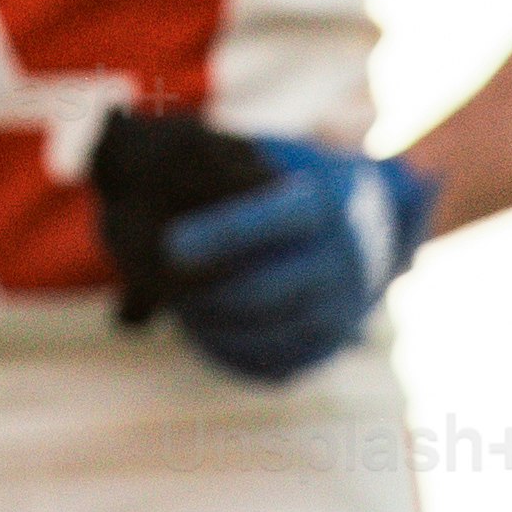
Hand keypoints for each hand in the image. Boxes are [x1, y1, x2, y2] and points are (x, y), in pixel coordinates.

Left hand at [124, 134, 437, 382]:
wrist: (379, 226)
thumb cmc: (297, 186)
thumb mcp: (273, 161)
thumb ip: (218, 169)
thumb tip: (131, 149)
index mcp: (322, 206)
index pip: (271, 219)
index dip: (220, 234)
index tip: (169, 244)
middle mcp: (339, 261)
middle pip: (262, 292)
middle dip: (203, 296)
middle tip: (162, 285)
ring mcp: (338, 310)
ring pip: (263, 335)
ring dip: (209, 326)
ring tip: (179, 305)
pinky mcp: (328, 345)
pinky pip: (269, 363)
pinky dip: (227, 349)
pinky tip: (204, 327)